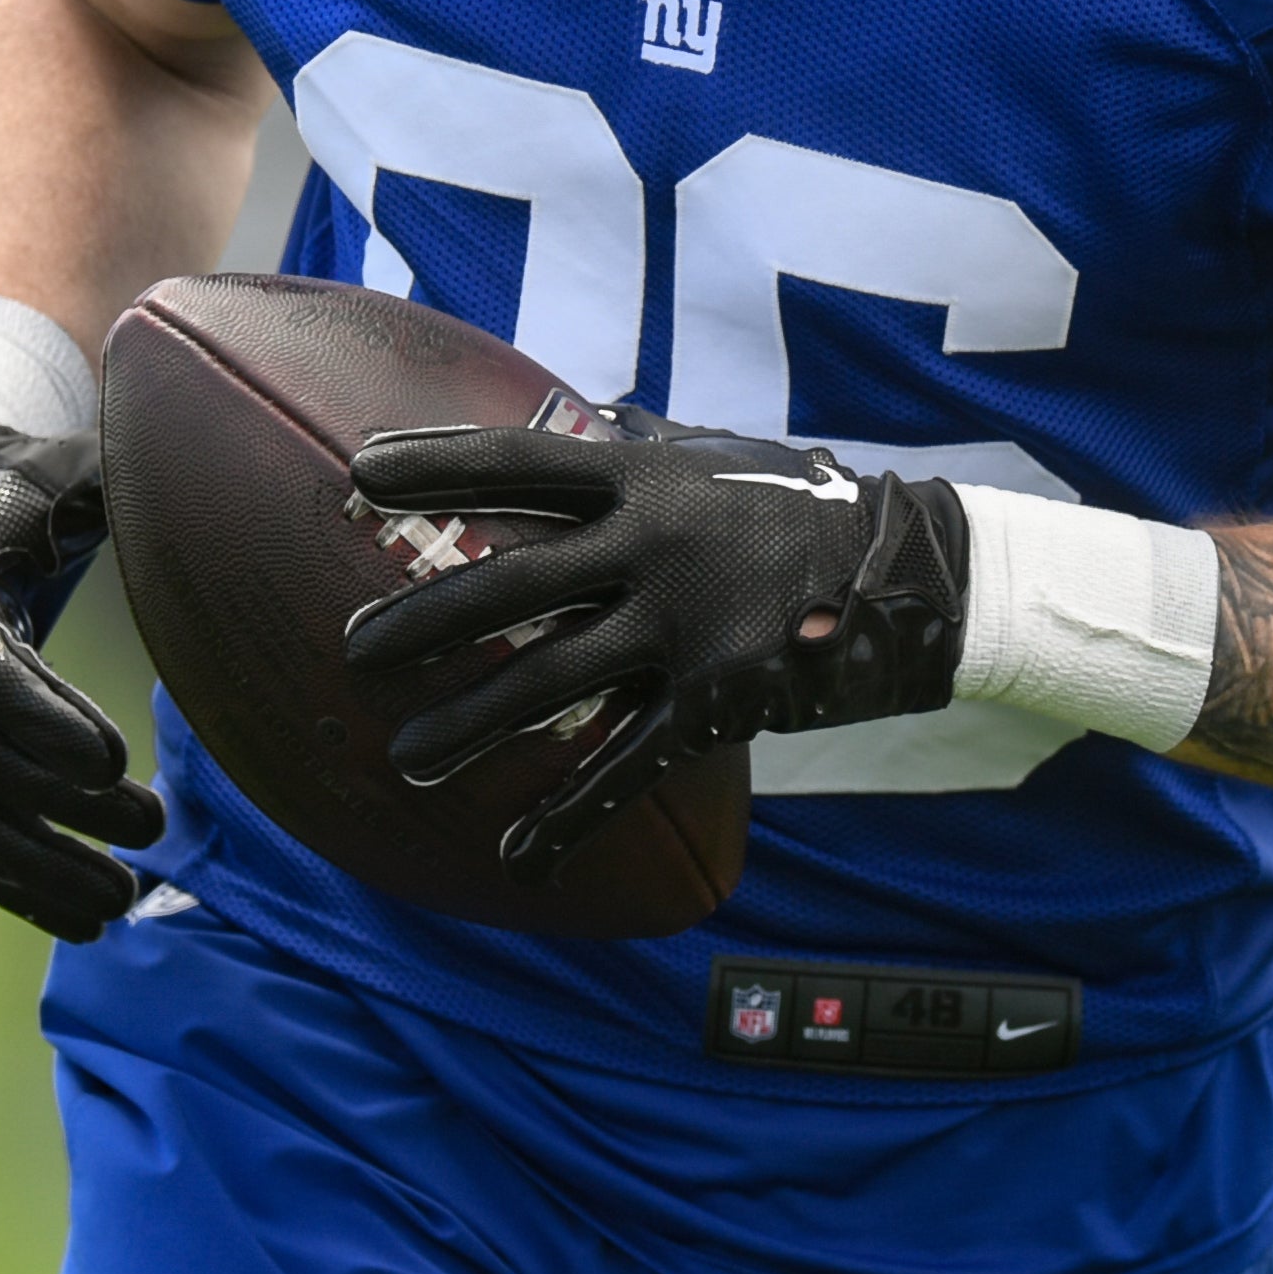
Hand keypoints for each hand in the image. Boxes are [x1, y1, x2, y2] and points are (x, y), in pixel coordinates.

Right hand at [0, 426, 164, 941]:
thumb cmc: (23, 500)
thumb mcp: (69, 474)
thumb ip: (125, 478)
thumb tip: (211, 467)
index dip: (48, 722)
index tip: (118, 759)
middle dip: (64, 807)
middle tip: (154, 826)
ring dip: (40, 869)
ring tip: (124, 894)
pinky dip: (10, 888)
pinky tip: (79, 919)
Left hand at [342, 409, 968, 881]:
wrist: (917, 573)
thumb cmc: (803, 506)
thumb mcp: (721, 457)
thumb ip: (643, 447)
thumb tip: (580, 420)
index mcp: (648, 477)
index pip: (521, 462)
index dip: (437, 465)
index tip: (359, 475)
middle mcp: (655, 545)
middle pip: (512, 581)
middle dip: (424, 620)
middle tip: (355, 651)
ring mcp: (686, 624)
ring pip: (550, 681)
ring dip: (470, 724)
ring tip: (410, 756)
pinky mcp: (720, 699)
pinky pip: (627, 766)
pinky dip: (567, 816)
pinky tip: (516, 853)